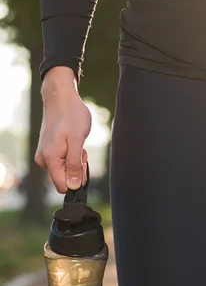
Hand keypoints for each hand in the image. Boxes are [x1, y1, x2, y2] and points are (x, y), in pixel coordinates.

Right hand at [35, 67, 91, 192]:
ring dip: (75, 161)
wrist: (61, 99)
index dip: (77, 180)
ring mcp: (45, 156)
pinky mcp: (48, 152)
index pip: (63, 186)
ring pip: (65, 171)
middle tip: (81, 150)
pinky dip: (71, 155)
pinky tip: (73, 143)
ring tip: (77, 144)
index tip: (82, 162)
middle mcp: (43, 160)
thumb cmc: (71, 116)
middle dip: (77, 169)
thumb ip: (74, 165)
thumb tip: (73, 187)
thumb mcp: (77, 142)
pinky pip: (63, 162)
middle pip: (65, 179)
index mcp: (49, 159)